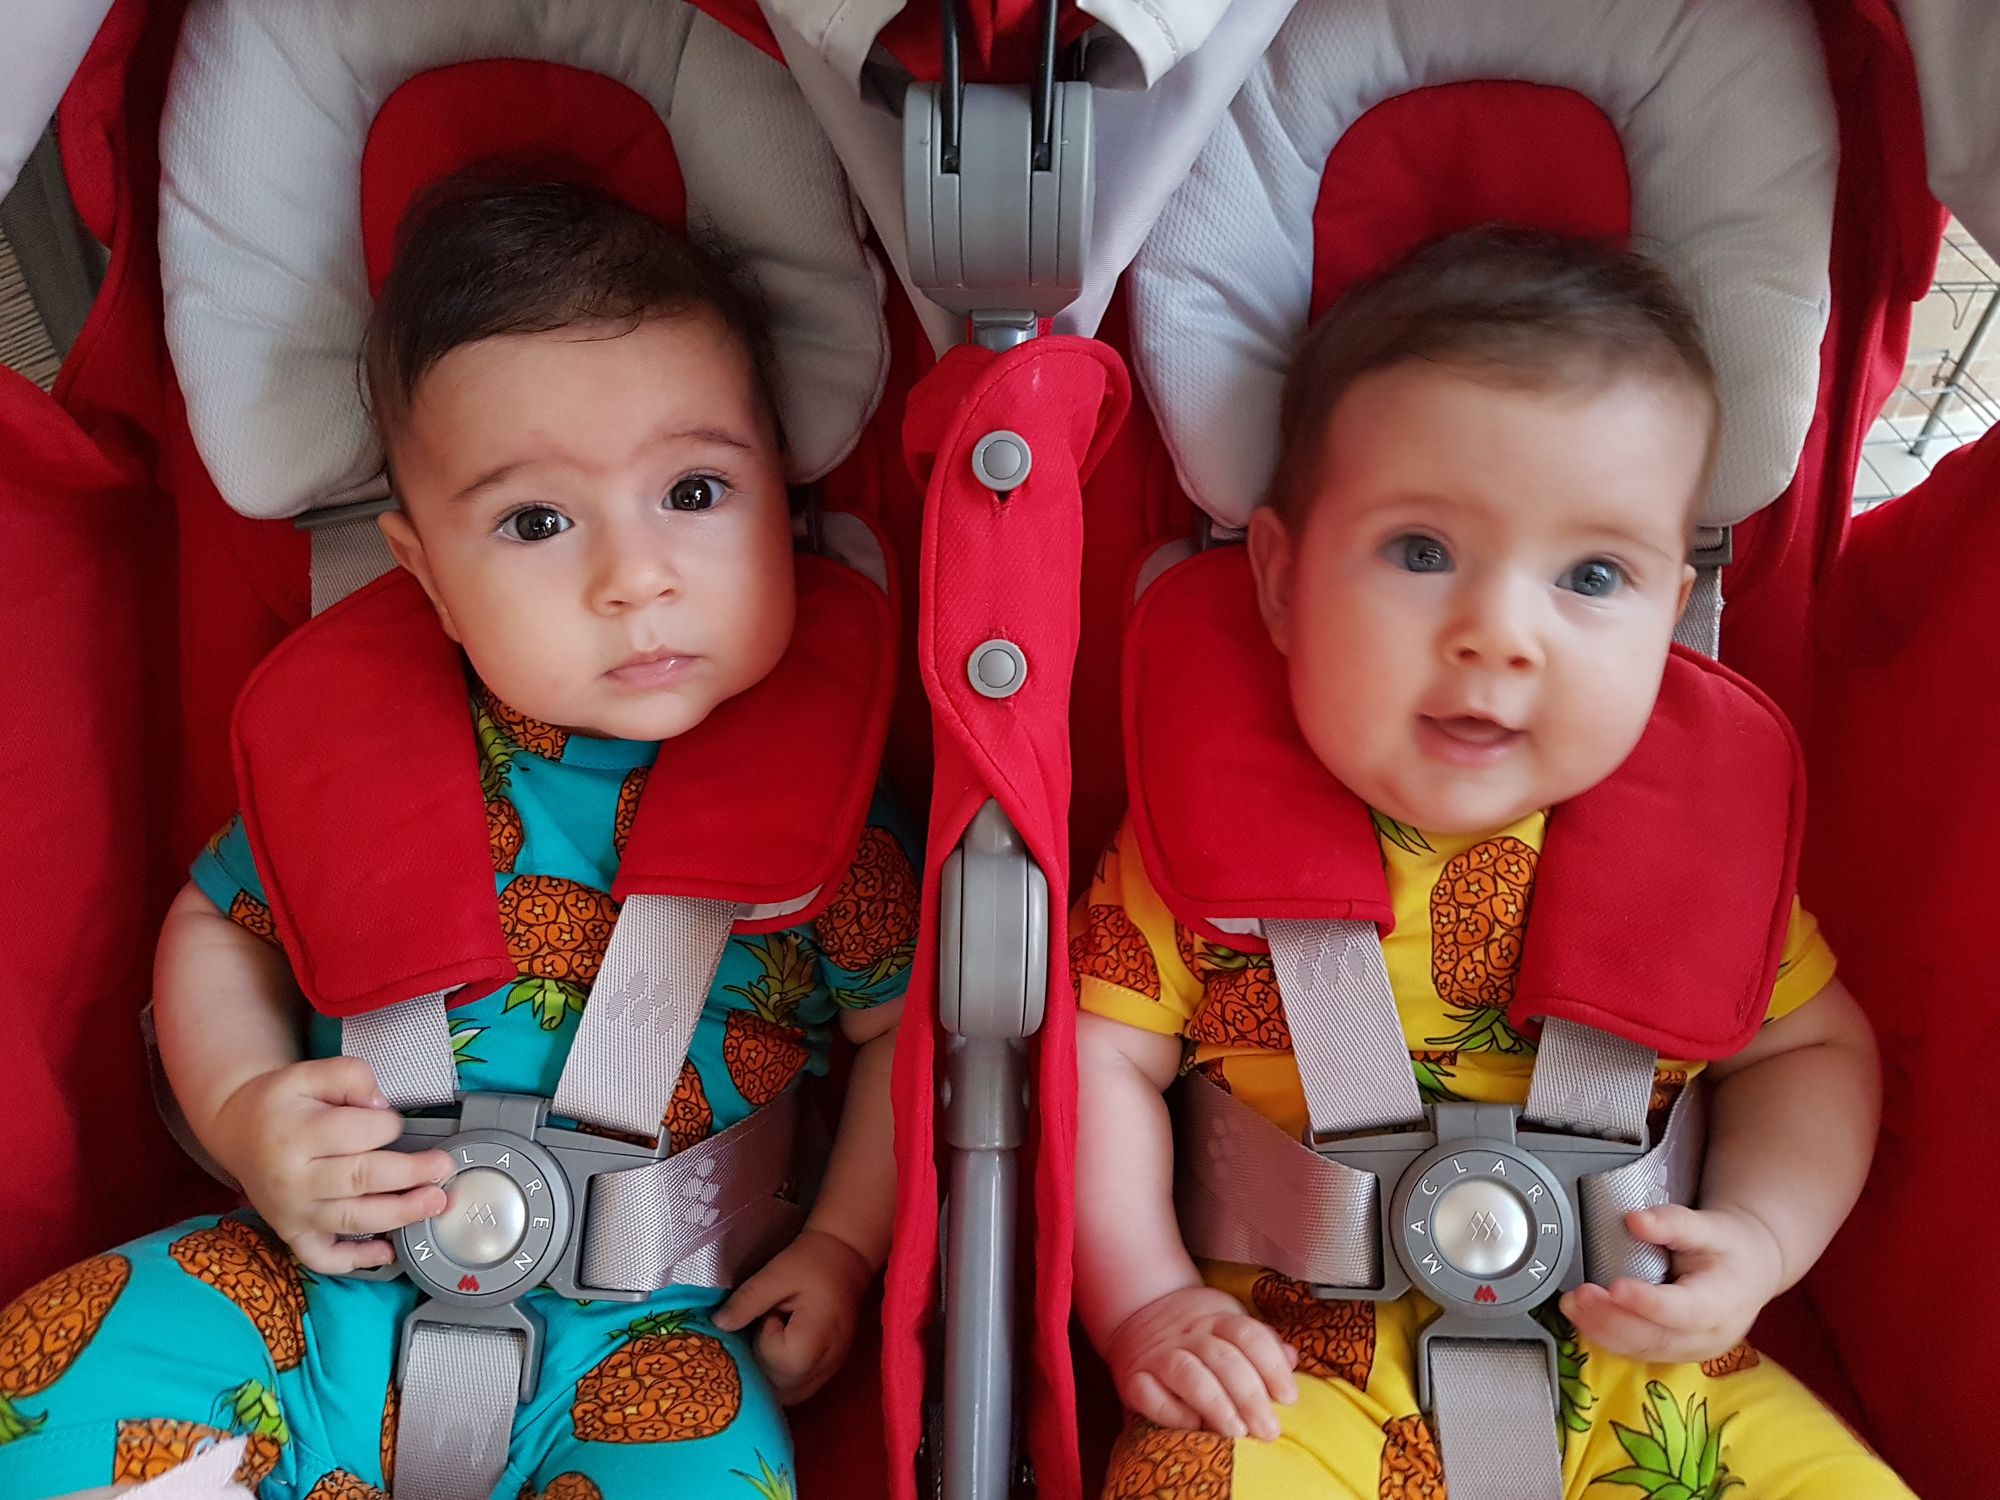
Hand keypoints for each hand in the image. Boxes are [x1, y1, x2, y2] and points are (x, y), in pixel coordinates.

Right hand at [207, 1056, 451, 1273]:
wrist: (237, 1132)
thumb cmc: (280, 1102)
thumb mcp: (307, 1073)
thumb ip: (348, 1077)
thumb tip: (379, 1104)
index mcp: (296, 1136)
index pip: (356, 1133)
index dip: (387, 1125)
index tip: (396, 1120)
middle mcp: (293, 1181)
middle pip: (361, 1180)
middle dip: (410, 1175)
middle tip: (443, 1168)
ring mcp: (292, 1213)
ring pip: (352, 1220)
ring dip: (399, 1214)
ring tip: (435, 1203)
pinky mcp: (293, 1234)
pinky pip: (324, 1257)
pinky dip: (356, 1261)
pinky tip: (388, 1251)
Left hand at [712, 1228, 873, 1404]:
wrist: (845, 1256)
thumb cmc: (811, 1261)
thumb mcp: (775, 1273)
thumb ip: (747, 1301)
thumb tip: (719, 1325)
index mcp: (817, 1337)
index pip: (777, 1363)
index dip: (764, 1341)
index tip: (771, 1314)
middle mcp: (827, 1362)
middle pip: (781, 1387)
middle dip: (763, 1361)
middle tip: (765, 1327)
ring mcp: (830, 1370)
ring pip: (789, 1395)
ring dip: (770, 1375)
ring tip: (769, 1340)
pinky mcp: (829, 1370)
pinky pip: (799, 1390)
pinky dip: (783, 1379)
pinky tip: (779, 1352)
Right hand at [1105, 1285, 1298, 1440]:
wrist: (1138, 1309)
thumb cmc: (1197, 1328)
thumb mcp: (1229, 1322)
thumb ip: (1262, 1343)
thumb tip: (1293, 1358)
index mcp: (1216, 1316)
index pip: (1248, 1335)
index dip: (1271, 1366)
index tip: (1288, 1398)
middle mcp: (1187, 1333)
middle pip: (1223, 1358)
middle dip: (1250, 1397)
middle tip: (1268, 1430)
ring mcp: (1158, 1354)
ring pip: (1188, 1374)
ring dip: (1216, 1404)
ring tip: (1236, 1432)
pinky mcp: (1133, 1377)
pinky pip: (1149, 1394)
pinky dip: (1171, 1412)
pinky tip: (1192, 1426)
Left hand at [1559, 1203, 1785, 1364]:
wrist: (1748, 1271)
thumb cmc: (1730, 1249)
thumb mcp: (1710, 1226)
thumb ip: (1673, 1222)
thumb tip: (1635, 1220)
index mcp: (1723, 1302)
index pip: (1685, 1310)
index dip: (1649, 1303)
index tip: (1616, 1287)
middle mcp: (1708, 1335)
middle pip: (1657, 1336)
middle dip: (1612, 1318)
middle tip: (1579, 1295)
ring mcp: (1690, 1349)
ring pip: (1642, 1349)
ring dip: (1602, 1330)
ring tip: (1571, 1305)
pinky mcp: (1672, 1352)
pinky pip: (1636, 1351)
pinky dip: (1606, 1337)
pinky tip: (1582, 1318)